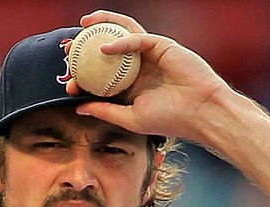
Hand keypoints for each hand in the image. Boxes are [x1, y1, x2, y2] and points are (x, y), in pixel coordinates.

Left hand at [67, 10, 229, 140]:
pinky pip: (137, 38)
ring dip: (104, 25)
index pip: (103, 75)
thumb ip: (105, 111)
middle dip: (87, 45)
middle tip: (69, 48)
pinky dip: (121, 41)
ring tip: (85, 24)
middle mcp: (139, 67)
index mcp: (132, 85)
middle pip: (109, 50)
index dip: (84, 75)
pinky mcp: (161, 46)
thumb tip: (79, 108)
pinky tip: (105, 48)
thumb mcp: (130, 118)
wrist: (200, 113)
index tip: (69, 83)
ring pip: (123, 33)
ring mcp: (150, 55)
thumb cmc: (171, 119)